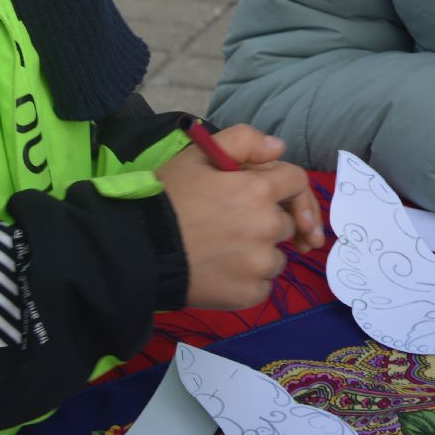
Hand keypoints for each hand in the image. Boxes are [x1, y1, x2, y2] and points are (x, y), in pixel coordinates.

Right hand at [157, 124, 320, 309]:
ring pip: (277, 256)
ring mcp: (260, 264)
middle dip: (269, 220)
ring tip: (224, 250)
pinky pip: (263, 285)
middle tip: (236, 225)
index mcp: (258, 190)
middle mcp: (267, 226)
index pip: (298, 182)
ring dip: (261, 253)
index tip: (285, 201)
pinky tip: (222, 272)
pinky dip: (248, 280)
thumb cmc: (166, 198)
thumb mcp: (197, 156)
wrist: (136, 250)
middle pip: (287, 222)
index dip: (291, 188)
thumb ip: (243, 141)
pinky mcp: (249, 294)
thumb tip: (278, 148)